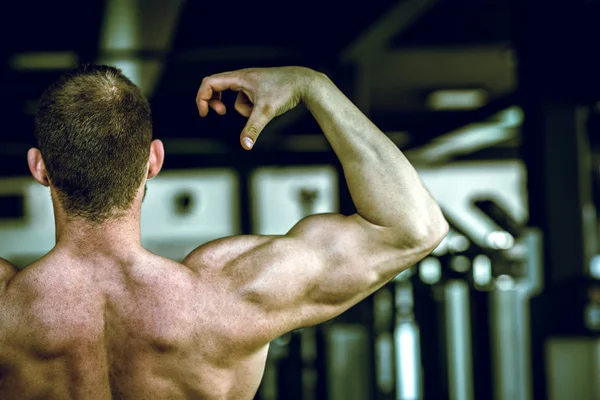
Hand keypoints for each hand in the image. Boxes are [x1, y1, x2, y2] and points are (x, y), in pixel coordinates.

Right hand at [196, 67, 312, 149]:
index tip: (203, 113)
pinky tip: (267, 108)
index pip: (210, 82)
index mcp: (240, 77)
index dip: (202, 97)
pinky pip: (248, 101)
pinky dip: (253, 108)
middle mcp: (243, 77)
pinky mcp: (259, 89)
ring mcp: (251, 83)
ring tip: (261, 109)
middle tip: (220, 113)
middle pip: (217, 87)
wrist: (305, 83)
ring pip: (237, 100)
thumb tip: (245, 145)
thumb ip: (253, 128)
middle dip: (216, 102)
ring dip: (244, 109)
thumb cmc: (285, 90)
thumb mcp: (266, 111)